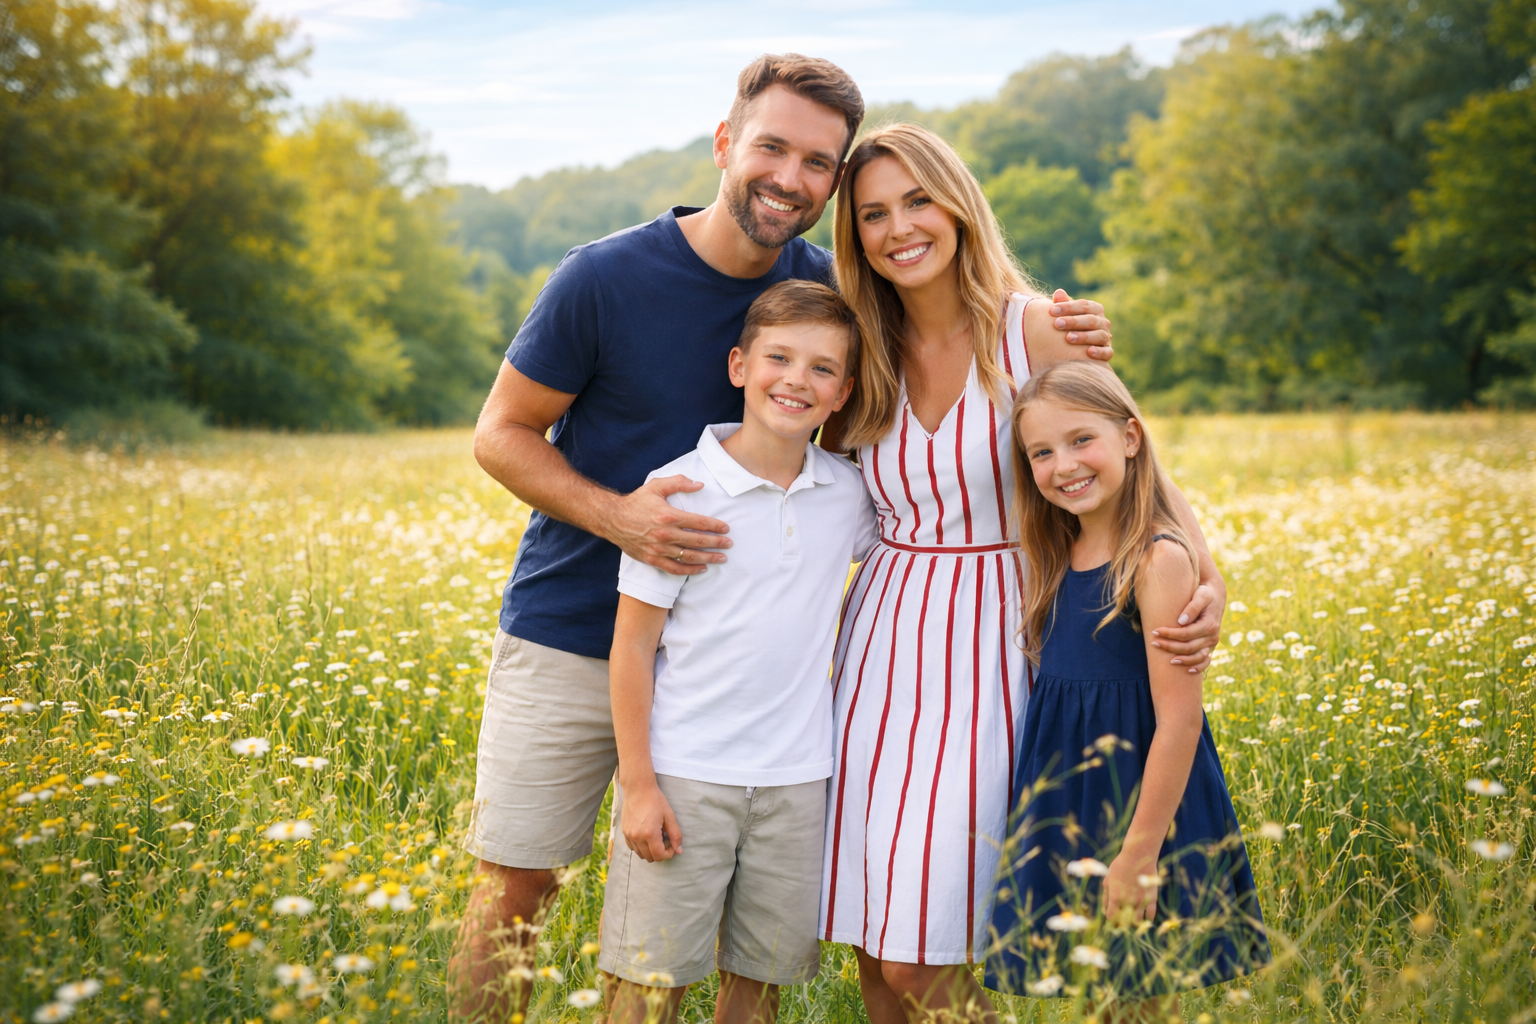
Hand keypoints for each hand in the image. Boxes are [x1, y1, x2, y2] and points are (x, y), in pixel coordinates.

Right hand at [604, 475, 730, 575]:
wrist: (613, 519)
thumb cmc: (636, 501)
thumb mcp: (656, 486)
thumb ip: (679, 483)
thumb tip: (700, 484)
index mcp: (668, 516)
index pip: (698, 522)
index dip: (715, 526)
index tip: (726, 528)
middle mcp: (664, 534)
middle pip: (697, 541)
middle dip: (716, 543)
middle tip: (729, 544)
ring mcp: (658, 549)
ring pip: (688, 557)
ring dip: (708, 558)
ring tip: (721, 558)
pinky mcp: (652, 560)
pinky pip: (674, 569)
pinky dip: (689, 570)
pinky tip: (701, 568)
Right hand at [621, 780, 682, 861]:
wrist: (638, 788)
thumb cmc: (656, 800)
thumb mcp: (669, 816)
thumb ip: (675, 835)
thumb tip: (679, 850)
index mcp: (650, 834)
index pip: (659, 855)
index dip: (668, 853)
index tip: (672, 845)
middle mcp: (637, 837)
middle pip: (650, 857)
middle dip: (660, 853)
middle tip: (665, 840)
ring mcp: (629, 835)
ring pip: (641, 854)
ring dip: (650, 851)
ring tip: (656, 837)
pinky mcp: (624, 832)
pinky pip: (632, 847)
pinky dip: (640, 847)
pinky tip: (646, 836)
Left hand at [1048, 289, 1112, 360]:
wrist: (1080, 347)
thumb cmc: (1071, 326)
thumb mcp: (1067, 314)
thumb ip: (1063, 304)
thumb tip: (1058, 293)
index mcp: (1095, 310)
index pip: (1084, 305)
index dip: (1068, 307)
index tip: (1052, 310)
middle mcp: (1103, 322)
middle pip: (1091, 320)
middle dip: (1073, 321)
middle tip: (1057, 323)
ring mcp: (1106, 337)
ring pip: (1099, 335)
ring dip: (1084, 337)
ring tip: (1068, 338)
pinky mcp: (1107, 352)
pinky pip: (1107, 352)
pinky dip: (1099, 352)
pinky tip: (1088, 352)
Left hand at [1103, 850, 1158, 922]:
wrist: (1139, 855)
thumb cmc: (1121, 865)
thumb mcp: (1108, 878)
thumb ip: (1106, 895)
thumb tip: (1104, 910)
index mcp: (1115, 898)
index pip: (1111, 917)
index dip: (1110, 920)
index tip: (1112, 920)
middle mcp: (1128, 902)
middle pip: (1124, 922)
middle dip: (1122, 924)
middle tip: (1122, 922)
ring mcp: (1140, 902)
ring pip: (1137, 922)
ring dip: (1134, 922)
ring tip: (1133, 919)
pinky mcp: (1152, 899)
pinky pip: (1151, 915)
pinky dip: (1148, 918)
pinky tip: (1145, 915)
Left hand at [1150, 582, 1222, 673]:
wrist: (1215, 595)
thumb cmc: (1205, 594)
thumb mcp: (1201, 595)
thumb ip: (1192, 607)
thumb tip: (1181, 621)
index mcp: (1210, 624)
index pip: (1186, 634)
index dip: (1169, 634)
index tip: (1155, 631)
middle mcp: (1213, 636)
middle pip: (1189, 647)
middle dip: (1170, 646)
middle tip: (1154, 643)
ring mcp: (1212, 643)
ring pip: (1196, 657)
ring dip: (1182, 660)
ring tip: (1167, 660)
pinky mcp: (1210, 647)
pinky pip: (1206, 661)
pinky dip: (1198, 668)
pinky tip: (1188, 671)